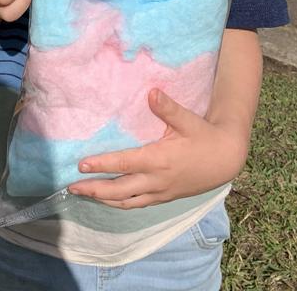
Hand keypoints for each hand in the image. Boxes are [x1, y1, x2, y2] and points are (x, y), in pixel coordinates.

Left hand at [68, 89, 248, 209]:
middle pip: (119, 190)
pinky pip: (137, 204)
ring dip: (104, 200)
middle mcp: (156, 180)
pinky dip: (120, 204)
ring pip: (127, 202)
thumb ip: (168, 108)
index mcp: (159, 160)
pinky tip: (109, 200)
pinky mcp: (164, 198)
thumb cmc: (205, 137)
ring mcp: (160, 192)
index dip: (102, 165)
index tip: (81, 164)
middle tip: (71, 187)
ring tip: (84, 194)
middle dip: (94, 189)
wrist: (226, 160)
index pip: (124, 164)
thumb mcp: (188, 120)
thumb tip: (151, 92)